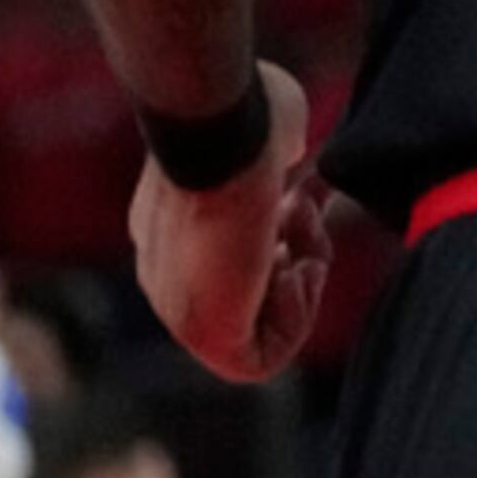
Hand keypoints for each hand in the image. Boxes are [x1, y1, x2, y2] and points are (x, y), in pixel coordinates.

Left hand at [130, 62, 332, 383]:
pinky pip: (259, 359)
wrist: (215, 134)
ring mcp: (183, 309)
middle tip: (306, 218)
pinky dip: (295, 320)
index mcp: (174, 233)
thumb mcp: (267, 130)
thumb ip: (280, 152)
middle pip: (249, 295)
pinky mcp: (206, 333)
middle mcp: (170, 276)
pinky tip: (297, 272)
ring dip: (300, 290)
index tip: (305, 194)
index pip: (235, 259)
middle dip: (296, 258)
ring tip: (305, 246)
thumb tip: (296, 163)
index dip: (285, 231)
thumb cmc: (244, 118)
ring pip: (257, 329)